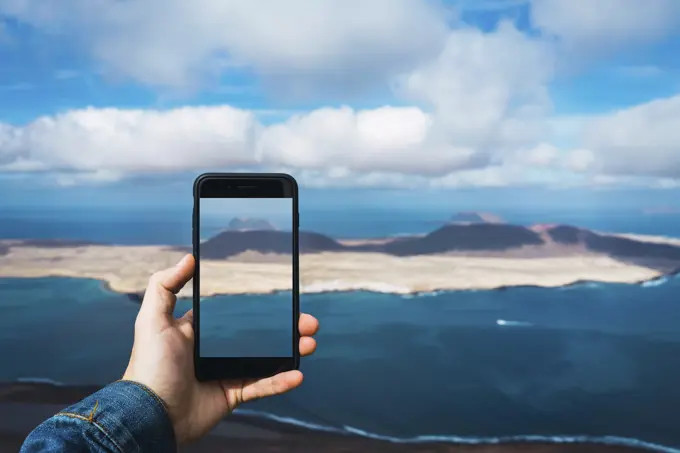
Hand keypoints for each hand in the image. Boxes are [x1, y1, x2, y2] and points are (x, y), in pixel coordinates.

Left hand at [122, 254, 318, 443]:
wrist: (151, 414)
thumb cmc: (149, 366)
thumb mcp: (152, 319)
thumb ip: (164, 285)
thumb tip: (188, 257)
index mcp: (202, 331)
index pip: (236, 313)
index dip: (260, 307)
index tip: (280, 298)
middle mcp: (217, 350)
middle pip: (260, 335)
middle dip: (287, 328)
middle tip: (307, 322)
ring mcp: (227, 372)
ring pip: (268, 359)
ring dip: (291, 352)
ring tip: (309, 343)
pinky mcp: (233, 394)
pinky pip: (263, 386)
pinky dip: (281, 382)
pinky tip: (298, 374)